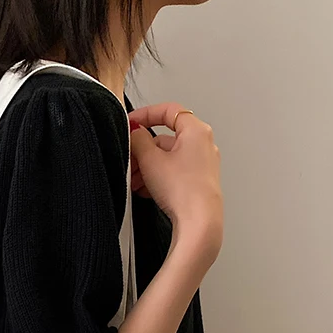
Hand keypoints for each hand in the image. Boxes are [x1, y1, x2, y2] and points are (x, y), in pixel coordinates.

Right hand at [128, 105, 222, 261]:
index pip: (168, 110)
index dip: (146, 114)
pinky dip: (158, 177)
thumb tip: (135, 132)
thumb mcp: (151, 160)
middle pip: (165, 138)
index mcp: (196, 131)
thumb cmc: (184, 191)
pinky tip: (145, 189)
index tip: (130, 123)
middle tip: (129, 159)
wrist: (199, 222)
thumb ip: (138, 140)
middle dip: (143, 150)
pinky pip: (173, 172)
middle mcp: (203, 145)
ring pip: (168, 158)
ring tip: (134, 180)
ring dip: (147, 167)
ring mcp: (202, 164)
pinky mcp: (198, 182)